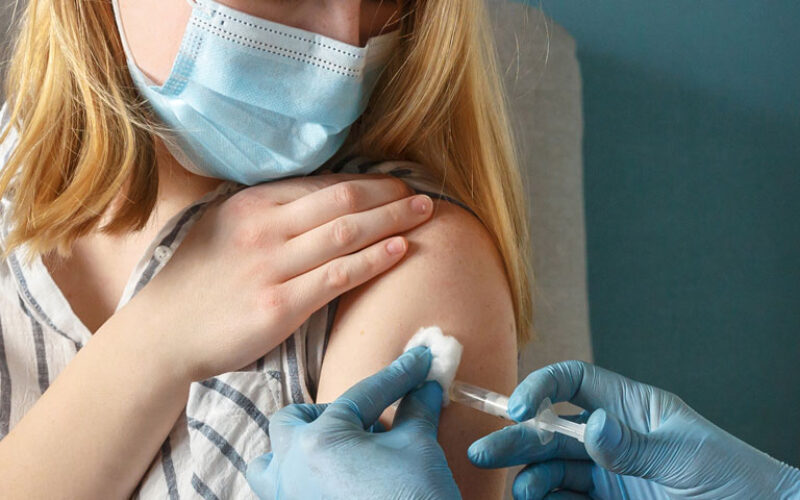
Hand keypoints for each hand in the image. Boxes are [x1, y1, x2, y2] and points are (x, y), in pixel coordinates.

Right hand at [132, 174, 433, 380]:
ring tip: (425, 214)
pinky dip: (372, 260)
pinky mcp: (278, 306)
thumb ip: (267, 212)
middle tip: (422, 194)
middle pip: (342, 201)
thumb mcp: (223, 227)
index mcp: (251, 204)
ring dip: (392, 221)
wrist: (162, 334)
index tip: (395, 183)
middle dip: (389, 195)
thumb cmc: (196, 281)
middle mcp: (263, 228)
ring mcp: (271, 267)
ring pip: (345, 234)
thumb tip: (317, 199)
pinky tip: (399, 250)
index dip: (366, 182)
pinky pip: (337, 276)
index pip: (322, 185)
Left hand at [245, 346, 460, 499]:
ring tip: (330, 454)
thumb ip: (416, 409)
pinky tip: (331, 483)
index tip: (419, 362)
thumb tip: (425, 386)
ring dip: (293, 450)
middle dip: (326, 413)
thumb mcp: (418, 446)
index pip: (364, 395)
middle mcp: (291, 468)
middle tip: (364, 421)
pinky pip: (280, 495)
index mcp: (320, 440)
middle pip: (292, 421)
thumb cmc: (414, 499)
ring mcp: (288, 499)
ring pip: (268, 463)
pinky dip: (297, 483)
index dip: (398, 377)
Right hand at [468, 361, 799, 498]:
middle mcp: (612, 438)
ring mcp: (609, 474)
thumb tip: (590, 422)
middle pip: (552, 429)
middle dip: (516, 437)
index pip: (574, 383)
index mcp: (631, 409)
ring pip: (553, 467)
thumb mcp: (685, 457)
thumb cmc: (736, 480)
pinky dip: (546, 499)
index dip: (541, 387)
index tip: (517, 408)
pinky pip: (566, 499)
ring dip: (530, 475)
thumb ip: (632, 444)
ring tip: (521, 490)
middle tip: (482, 452)